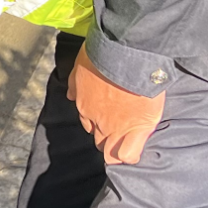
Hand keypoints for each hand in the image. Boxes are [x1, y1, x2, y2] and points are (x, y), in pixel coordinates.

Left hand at [67, 49, 164, 164]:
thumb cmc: (103, 54)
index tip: (106, 113)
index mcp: (84, 104)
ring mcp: (116, 127)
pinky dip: (130, 155)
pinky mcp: (137, 129)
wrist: (128, 53)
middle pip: (97, 139)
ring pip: (109, 153)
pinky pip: (129, 154)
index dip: (97, 120)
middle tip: (118, 126)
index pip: (87, 122)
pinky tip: (134, 150)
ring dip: (115, 150)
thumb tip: (71, 95)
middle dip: (105, 136)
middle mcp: (97, 120)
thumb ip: (75, 82)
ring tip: (125, 144)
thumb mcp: (80, 64)